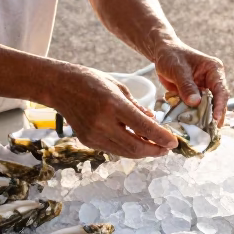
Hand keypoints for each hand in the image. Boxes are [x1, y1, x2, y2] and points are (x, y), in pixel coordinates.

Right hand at [51, 66, 178, 158]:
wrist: (59, 87)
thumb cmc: (90, 81)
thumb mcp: (118, 87)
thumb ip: (137, 106)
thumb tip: (153, 120)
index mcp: (113, 105)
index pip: (144, 128)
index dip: (162, 138)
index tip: (174, 142)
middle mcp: (103, 123)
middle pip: (136, 147)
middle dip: (155, 150)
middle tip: (167, 149)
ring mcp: (93, 135)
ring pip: (125, 152)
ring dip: (143, 152)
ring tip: (155, 147)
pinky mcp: (87, 141)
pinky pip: (113, 149)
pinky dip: (128, 148)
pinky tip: (136, 142)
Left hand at [153, 43, 229, 124]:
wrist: (162, 54)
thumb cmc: (171, 56)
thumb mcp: (178, 70)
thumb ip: (186, 85)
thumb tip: (195, 103)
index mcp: (214, 70)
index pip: (221, 90)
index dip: (219, 105)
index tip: (215, 118)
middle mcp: (213, 81)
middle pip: (217, 102)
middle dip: (214, 116)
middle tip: (210, 132)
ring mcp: (205, 89)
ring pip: (208, 107)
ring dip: (204, 119)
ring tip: (202, 134)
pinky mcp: (195, 96)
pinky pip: (197, 109)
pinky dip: (194, 118)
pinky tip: (191, 128)